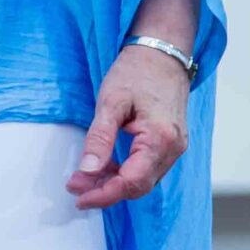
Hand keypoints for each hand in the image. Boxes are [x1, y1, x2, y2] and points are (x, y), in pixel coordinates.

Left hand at [67, 47, 189, 213]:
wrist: (162, 52)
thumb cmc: (137, 71)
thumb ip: (99, 138)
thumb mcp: (111, 102)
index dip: (103, 194)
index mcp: (160, 139)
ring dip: (113, 183)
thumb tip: (86, 170)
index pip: (131, 182)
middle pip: (138, 186)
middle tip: (74, 186)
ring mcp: (174, 147)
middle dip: (105, 191)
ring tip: (83, 178)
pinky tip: (104, 167)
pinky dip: (124, 172)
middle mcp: (173, 148)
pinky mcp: (170, 143)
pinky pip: (147, 168)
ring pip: (143, 180)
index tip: (78, 197)